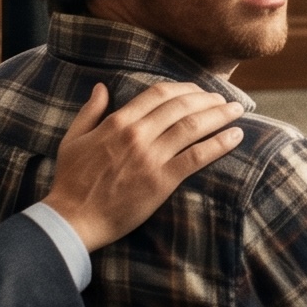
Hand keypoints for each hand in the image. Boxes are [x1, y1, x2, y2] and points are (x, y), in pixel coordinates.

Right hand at [38, 80, 245, 250]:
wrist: (72, 219)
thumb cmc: (70, 181)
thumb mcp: (73, 139)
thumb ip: (89, 111)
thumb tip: (102, 87)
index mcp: (117, 122)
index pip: (159, 94)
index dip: (184, 88)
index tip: (198, 89)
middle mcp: (137, 135)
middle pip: (181, 106)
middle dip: (207, 98)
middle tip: (224, 98)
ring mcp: (151, 157)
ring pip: (193, 126)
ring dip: (219, 115)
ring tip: (236, 110)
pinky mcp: (162, 181)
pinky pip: (197, 157)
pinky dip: (219, 144)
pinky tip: (236, 136)